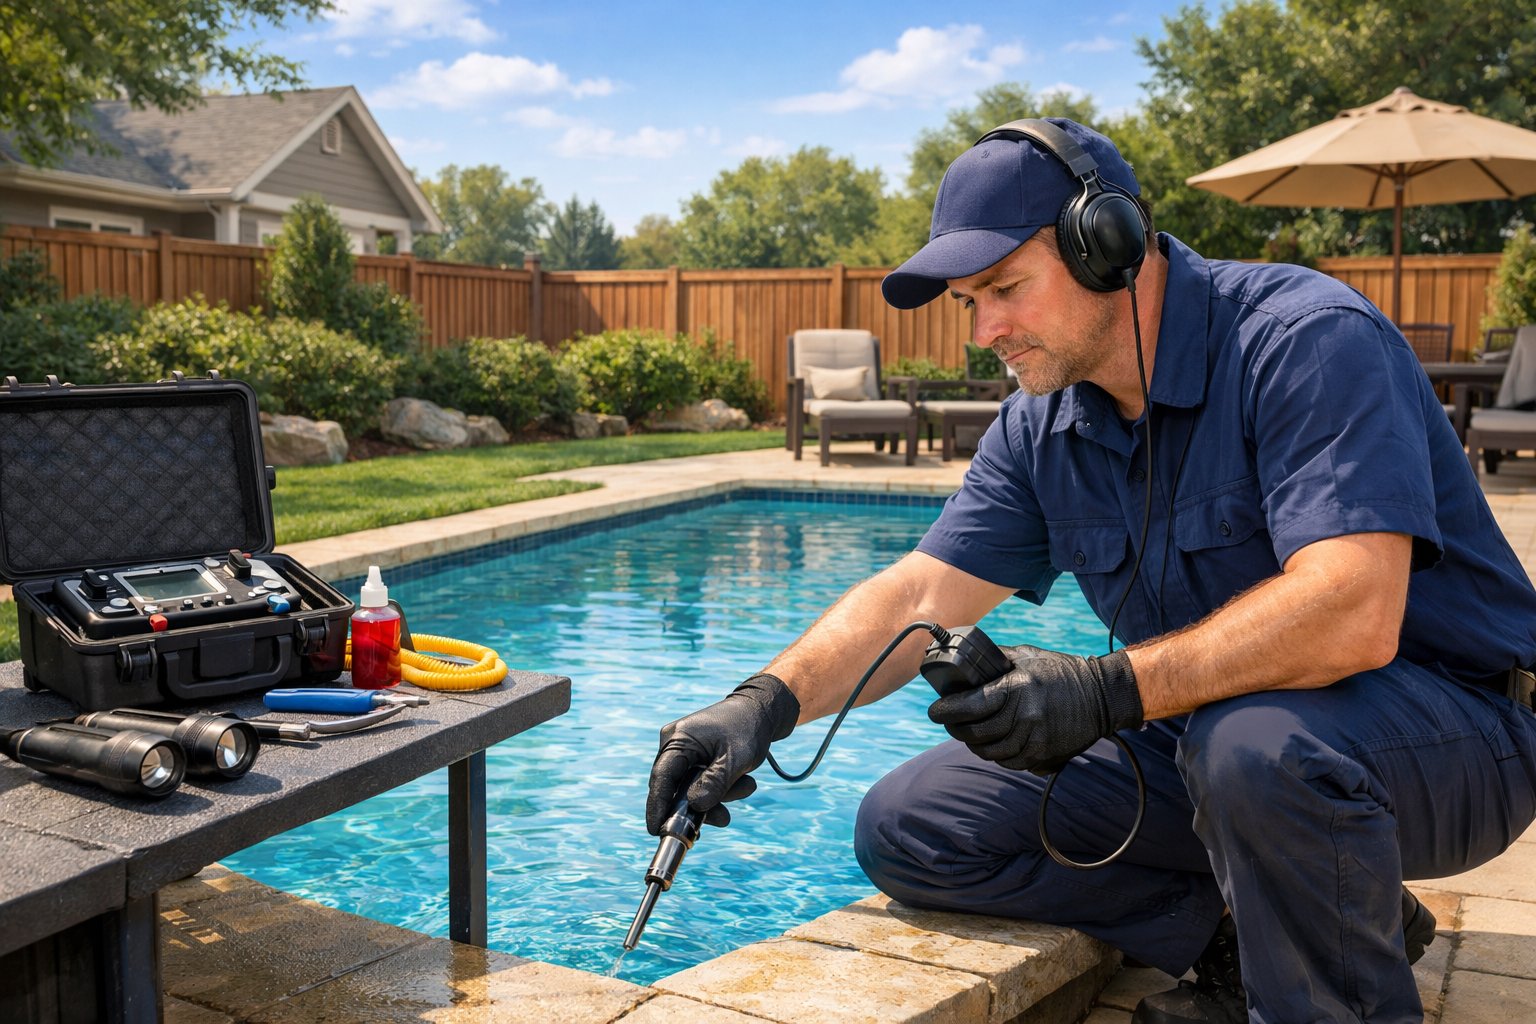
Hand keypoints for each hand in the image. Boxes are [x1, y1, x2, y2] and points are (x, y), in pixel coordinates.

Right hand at [646, 673, 799, 833]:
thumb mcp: (737, 758)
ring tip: (748, 785)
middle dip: (702, 805)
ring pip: (691, 789)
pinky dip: (719, 789)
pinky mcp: (695, 757)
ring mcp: (684, 751)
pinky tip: (742, 784)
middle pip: (677, 787)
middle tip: (725, 817)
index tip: (656, 831)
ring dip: (718, 796)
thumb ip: (716, 783)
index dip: (657, 807)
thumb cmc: (749, 727)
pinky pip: (699, 782)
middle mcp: (675, 744)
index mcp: (678, 738)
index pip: (662, 778)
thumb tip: (695, 806)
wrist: (761, 710)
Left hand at [928, 645, 1142, 772]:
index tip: (934, 710)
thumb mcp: (1027, 656)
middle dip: (955, 728)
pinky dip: (995, 754)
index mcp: (1018, 689)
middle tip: (948, 721)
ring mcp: (1035, 740)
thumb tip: (964, 664)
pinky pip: (1008, 762)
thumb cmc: (1061, 672)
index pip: (970, 706)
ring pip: (989, 752)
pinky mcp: (1043, 756)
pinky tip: (992, 742)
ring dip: (973, 744)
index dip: (945, 711)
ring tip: (968, 732)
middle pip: (975, 734)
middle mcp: (1025, 718)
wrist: (1101, 697)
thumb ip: (995, 659)